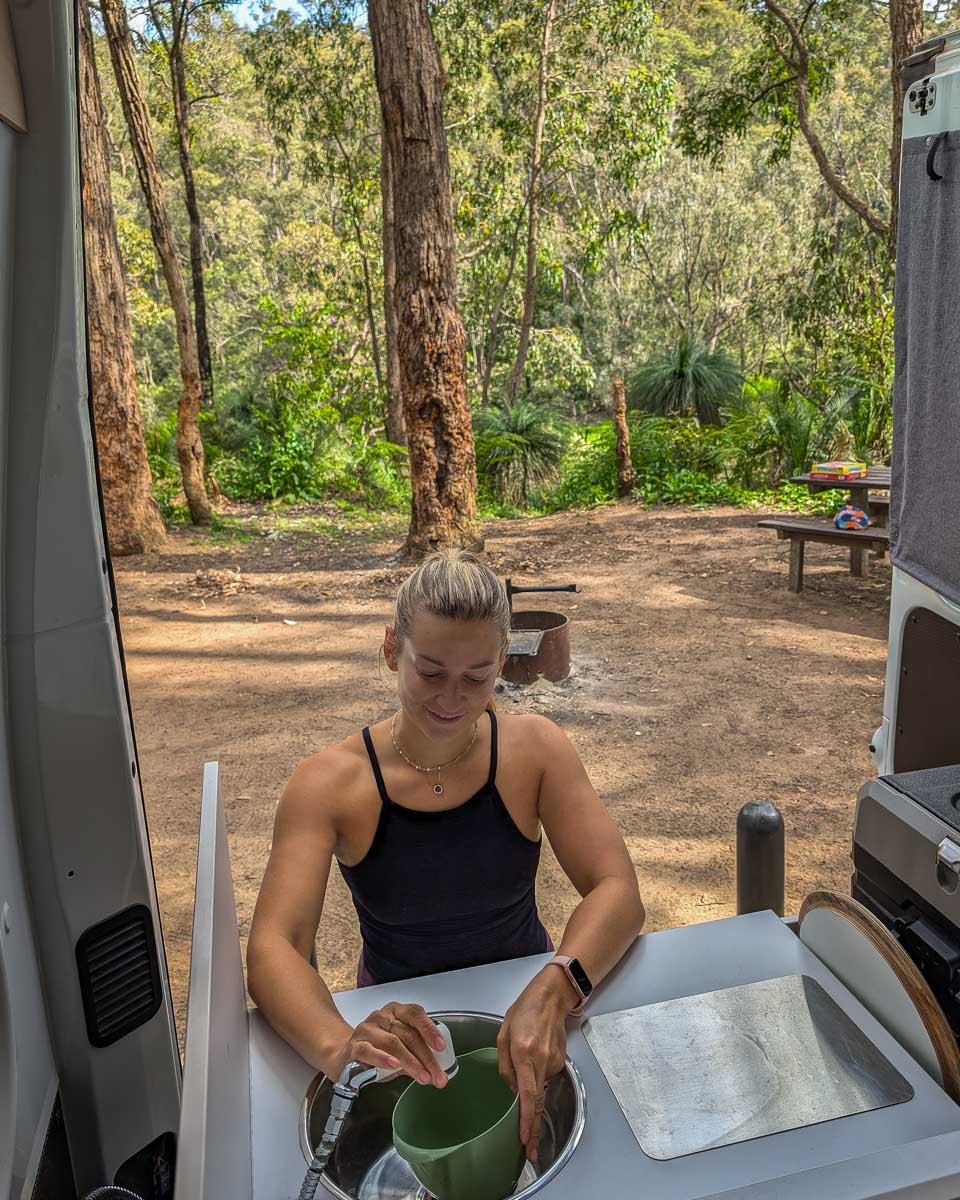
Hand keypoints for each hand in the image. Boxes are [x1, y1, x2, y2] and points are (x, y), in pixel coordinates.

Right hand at [337, 1002, 448, 1086]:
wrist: (343, 1055)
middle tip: (437, 1075)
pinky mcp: (354, 1046)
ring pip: (393, 1043)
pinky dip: (383, 1058)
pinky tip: (394, 1066)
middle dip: (426, 1057)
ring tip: (423, 1077)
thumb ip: (416, 1055)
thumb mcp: (400, 1049)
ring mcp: (367, 1029)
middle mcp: (382, 1017)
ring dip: (411, 1062)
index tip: (441, 1047)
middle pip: (408, 1034)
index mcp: (396, 1012)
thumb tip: (436, 1070)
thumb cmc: (376, 1049)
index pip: (415, 1014)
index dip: (430, 1029)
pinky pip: (369, 1051)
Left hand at [497, 969, 574, 1162]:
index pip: (527, 1095)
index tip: (525, 1140)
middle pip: (538, 1102)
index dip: (527, 1120)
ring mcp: (553, 1061)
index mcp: (523, 1052)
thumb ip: (505, 1065)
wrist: (551, 997)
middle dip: (534, 1130)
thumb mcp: (503, 1034)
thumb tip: (512, 1090)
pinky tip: (532, 1058)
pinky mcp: (560, 1061)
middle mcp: (541, 1060)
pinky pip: (544, 1076)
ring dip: (531, 1092)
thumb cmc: (524, 1011)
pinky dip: (536, 1077)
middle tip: (531, 1152)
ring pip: (539, 1088)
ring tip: (522, 1064)